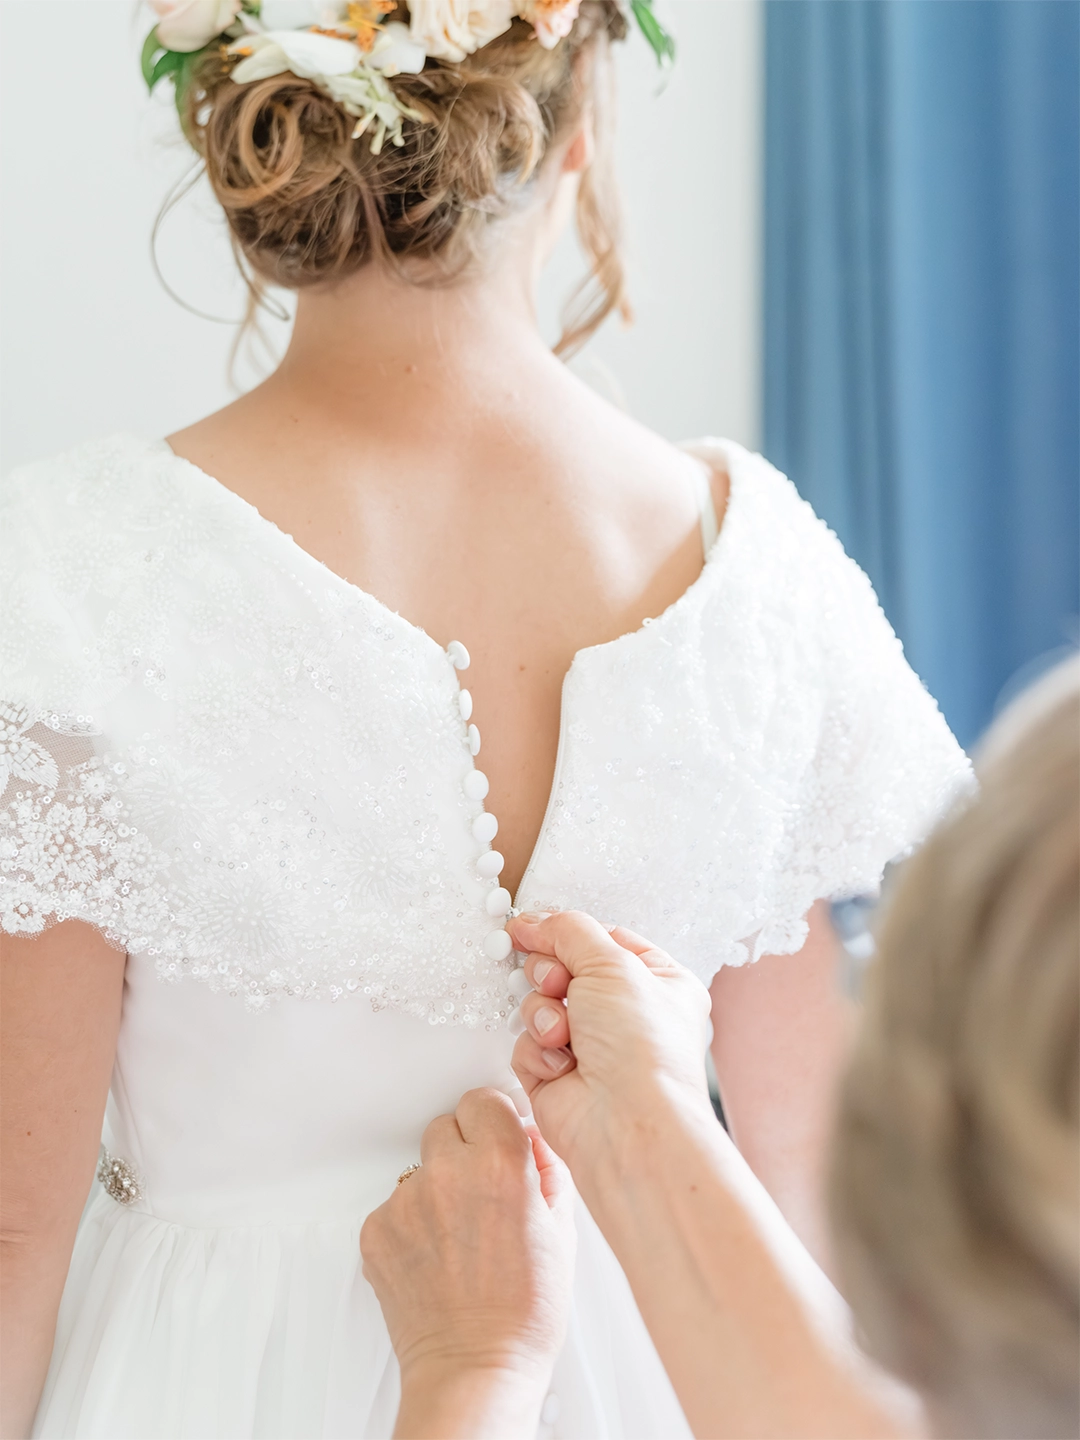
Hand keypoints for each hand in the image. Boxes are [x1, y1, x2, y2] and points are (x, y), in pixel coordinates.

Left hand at [360, 1088, 574, 1431]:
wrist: (477, 1372)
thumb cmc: (526, 1314)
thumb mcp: (562, 1231)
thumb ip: (547, 1170)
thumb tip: (531, 1143)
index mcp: (500, 1165)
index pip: (483, 1100)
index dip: (494, 1122)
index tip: (497, 1140)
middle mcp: (448, 1175)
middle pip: (447, 1126)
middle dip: (465, 1151)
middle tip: (481, 1193)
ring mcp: (406, 1203)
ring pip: (419, 1169)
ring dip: (437, 1189)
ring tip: (460, 1238)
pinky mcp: (376, 1232)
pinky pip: (394, 1207)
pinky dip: (412, 1225)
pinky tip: (436, 1257)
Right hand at [507, 912, 713, 1173]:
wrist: (625, 1125)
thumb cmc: (643, 1050)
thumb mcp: (612, 962)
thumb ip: (569, 930)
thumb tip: (534, 921)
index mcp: (657, 983)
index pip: (602, 940)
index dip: (566, 934)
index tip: (531, 928)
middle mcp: (625, 1015)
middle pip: (564, 969)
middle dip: (552, 975)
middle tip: (559, 984)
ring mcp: (591, 1047)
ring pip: (540, 1005)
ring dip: (545, 1014)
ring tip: (563, 1034)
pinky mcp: (558, 1075)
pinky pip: (527, 1044)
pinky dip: (537, 1051)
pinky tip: (560, 1066)